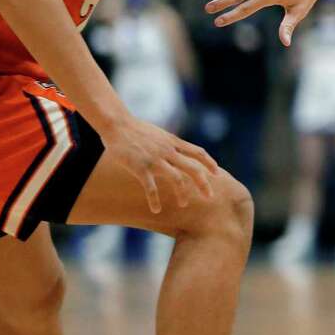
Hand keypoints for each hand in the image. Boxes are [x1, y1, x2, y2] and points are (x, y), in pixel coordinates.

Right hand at [100, 116, 220, 213]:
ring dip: (182, 193)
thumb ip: (170, 144)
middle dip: (203, 183)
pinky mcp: (140, 167)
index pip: (198, 152)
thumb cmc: (137, 130)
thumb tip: (179, 151)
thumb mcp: (160, 134)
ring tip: (184, 204)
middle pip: (193, 168)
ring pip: (177, 179)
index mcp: (173, 142)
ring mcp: (155, 160)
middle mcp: (168, 151)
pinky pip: (151, 187)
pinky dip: (155, 200)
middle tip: (209, 197)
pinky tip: (156, 209)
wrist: (118, 124)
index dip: (209, 163)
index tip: (217, 173)